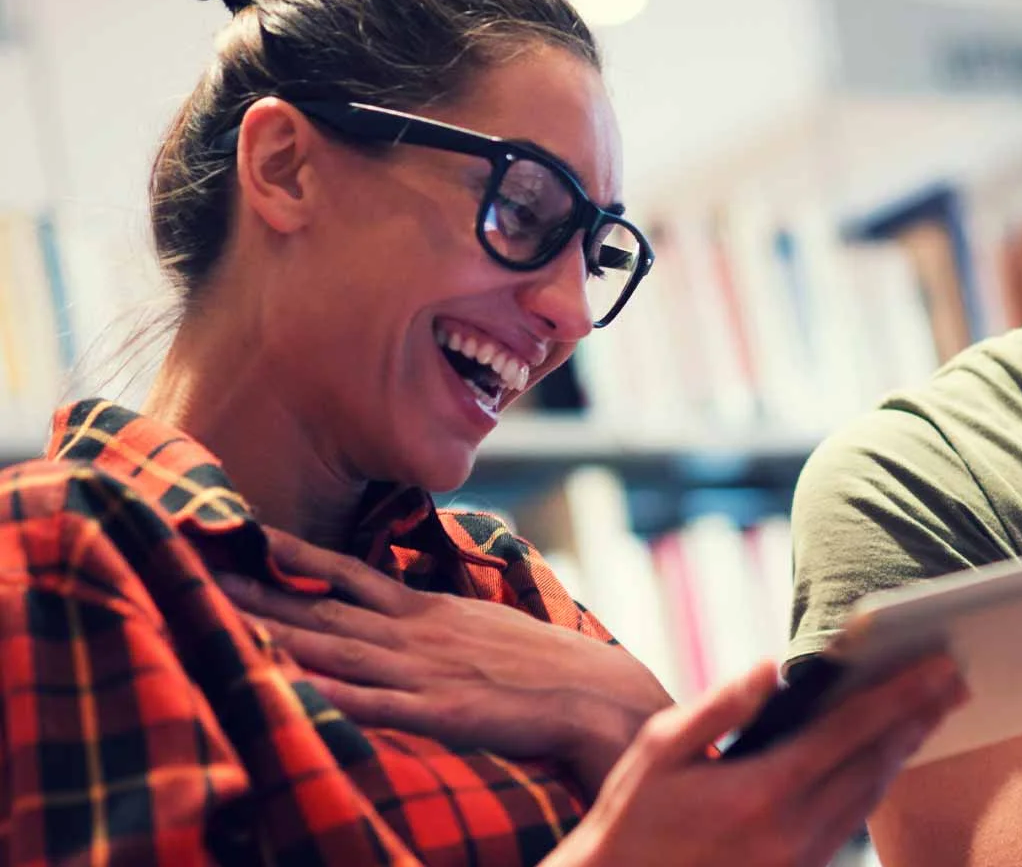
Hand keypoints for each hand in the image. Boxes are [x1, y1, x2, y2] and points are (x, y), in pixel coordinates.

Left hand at [216, 527, 672, 795]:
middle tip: (196, 565)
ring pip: (335, 648)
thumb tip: (400, 609)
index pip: (345, 575)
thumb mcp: (482, 627)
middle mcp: (415, 635)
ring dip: (275, 631)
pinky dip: (330, 694)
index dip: (290, 556)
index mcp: (426, 613)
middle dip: (256, 589)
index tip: (239, 534)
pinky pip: (373, 705)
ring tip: (219, 614)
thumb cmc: (543, 666)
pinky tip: (289, 687)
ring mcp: (424, 673)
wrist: (599, 695)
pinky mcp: (440, 714)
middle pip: (320, 608)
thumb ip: (435, 620)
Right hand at [548, 654, 966, 866]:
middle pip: (875, 765)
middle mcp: (792, 831)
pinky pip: (850, 825)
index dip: (899, 695)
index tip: (936, 665)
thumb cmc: (631, 820)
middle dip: (918, 718)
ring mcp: (799, 861)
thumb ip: (719, 707)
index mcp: (761, 791)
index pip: (849, 732)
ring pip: (869, 799)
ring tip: (933, 712)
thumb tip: (770, 667)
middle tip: (955, 680)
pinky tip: (886, 760)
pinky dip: (874, 786)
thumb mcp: (659, 752)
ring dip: (905, 752)